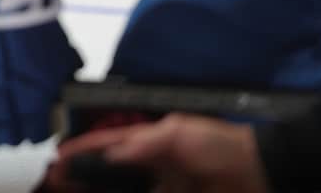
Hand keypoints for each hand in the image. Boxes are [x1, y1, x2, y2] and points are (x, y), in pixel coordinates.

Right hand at [45, 116, 265, 192]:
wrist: (263, 174)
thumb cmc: (220, 146)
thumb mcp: (181, 134)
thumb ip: (146, 142)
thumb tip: (111, 153)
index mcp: (148, 143)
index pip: (106, 145)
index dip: (80, 151)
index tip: (58, 160)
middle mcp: (149, 167)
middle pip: (107, 174)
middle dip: (81, 178)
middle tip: (57, 186)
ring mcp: (162, 189)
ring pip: (122, 192)